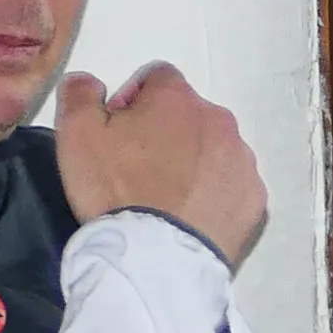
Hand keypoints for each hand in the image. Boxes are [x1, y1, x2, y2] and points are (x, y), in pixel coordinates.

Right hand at [53, 63, 271, 265]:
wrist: (157, 255)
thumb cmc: (115, 188)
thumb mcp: (76, 133)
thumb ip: (81, 94)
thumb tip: (89, 80)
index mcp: (177, 99)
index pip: (158, 77)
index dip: (134, 97)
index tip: (118, 127)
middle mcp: (219, 121)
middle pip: (189, 114)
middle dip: (166, 130)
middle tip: (139, 166)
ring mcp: (243, 161)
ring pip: (215, 148)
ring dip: (194, 160)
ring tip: (167, 194)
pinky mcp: (255, 198)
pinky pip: (233, 184)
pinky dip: (215, 191)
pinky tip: (192, 213)